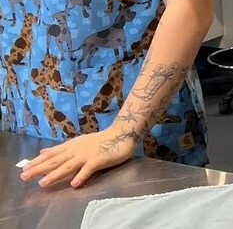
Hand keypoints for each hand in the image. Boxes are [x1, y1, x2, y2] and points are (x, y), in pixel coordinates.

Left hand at [20, 127, 137, 187]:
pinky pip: (88, 169)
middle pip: (55, 160)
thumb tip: (43, 151)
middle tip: (25, 176)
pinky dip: (81, 176)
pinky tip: (74, 184)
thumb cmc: (100, 140)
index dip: (37, 161)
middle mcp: (76, 150)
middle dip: (39, 169)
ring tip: (43, 183)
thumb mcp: (77, 142)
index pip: (51, 154)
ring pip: (68, 166)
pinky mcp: (99, 160)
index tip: (24, 169)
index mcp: (71, 146)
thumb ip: (61, 149)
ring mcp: (87, 155)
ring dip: (55, 174)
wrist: (121, 134)